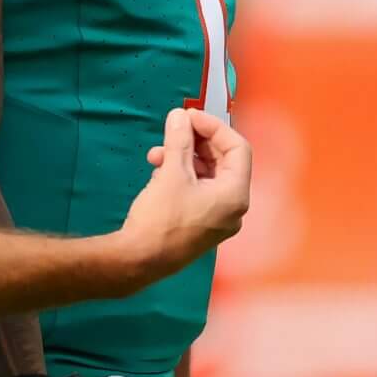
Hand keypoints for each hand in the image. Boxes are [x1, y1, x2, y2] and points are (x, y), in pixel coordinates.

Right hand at [120, 109, 251, 277]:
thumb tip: (179, 115)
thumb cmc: (160, 217)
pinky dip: (182, 176)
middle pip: (224, 161)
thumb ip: (179, 140)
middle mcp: (234, 208)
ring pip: (208, 175)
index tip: (189, 117)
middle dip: (197, 142)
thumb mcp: (171, 173)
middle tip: (174, 129)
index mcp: (235, 194)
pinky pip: (199, 191)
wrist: (138, 261)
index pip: (237, 148)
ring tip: (157, 153)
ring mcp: (218, 219)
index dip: (214, 127)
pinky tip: (158, 171)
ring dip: (184, 158)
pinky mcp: (201, 225)